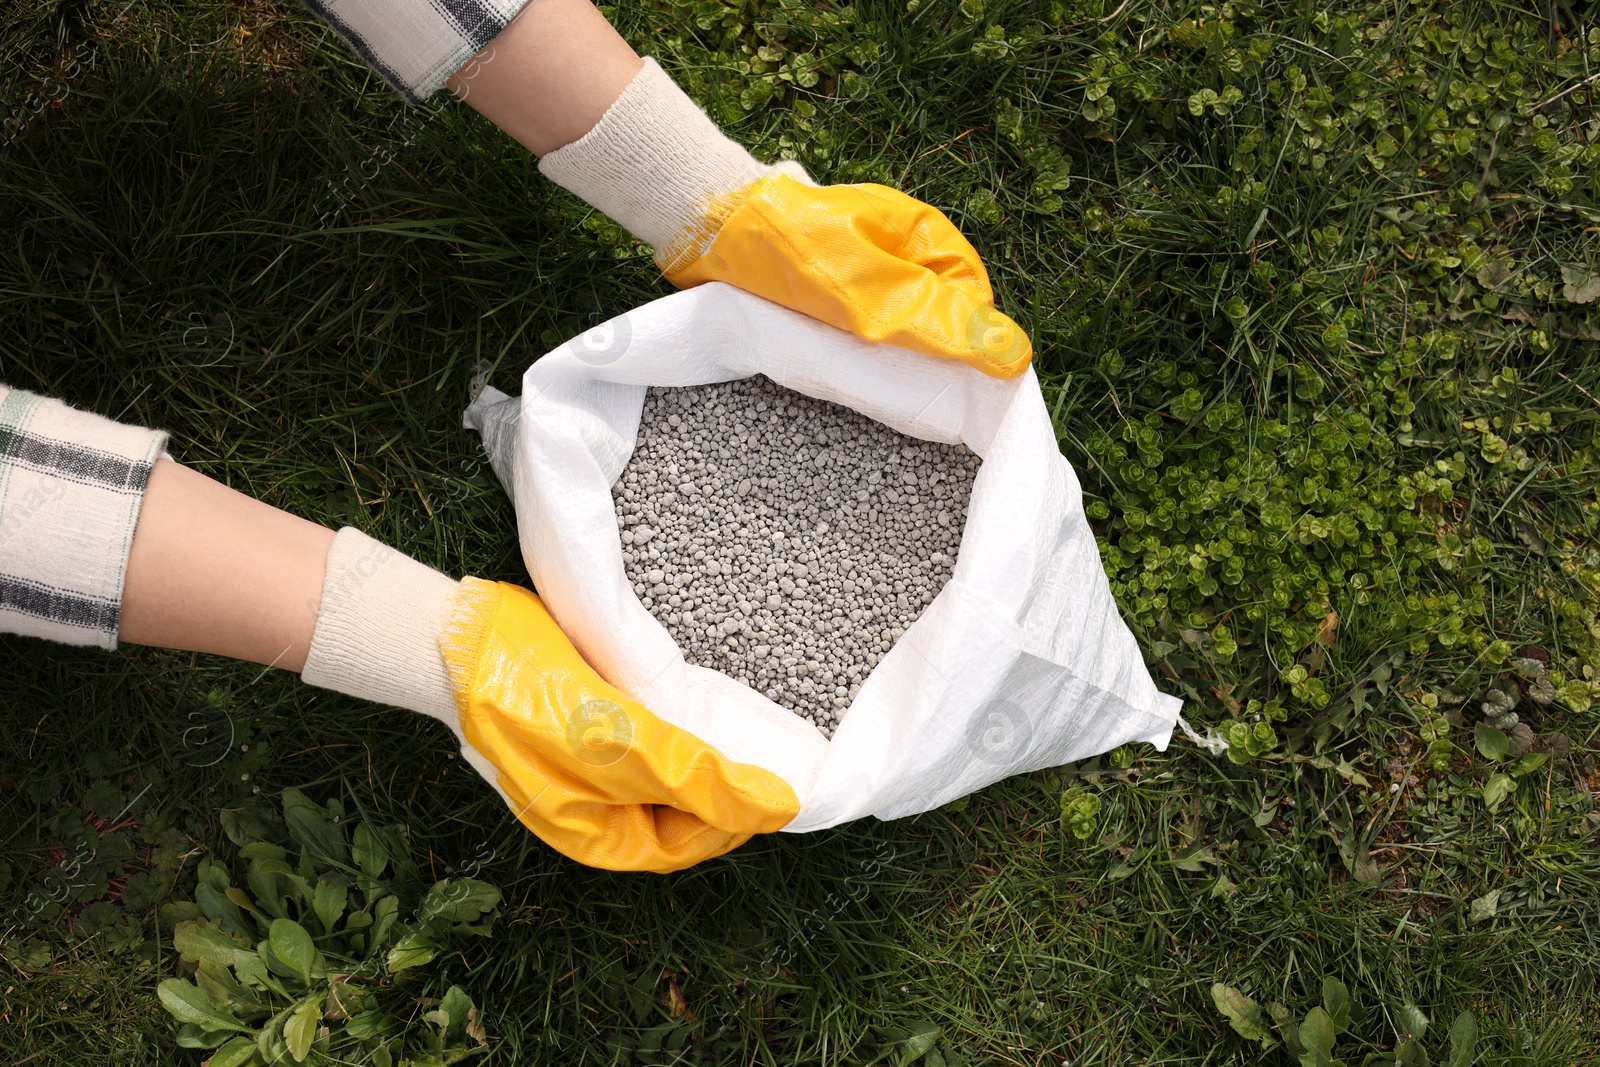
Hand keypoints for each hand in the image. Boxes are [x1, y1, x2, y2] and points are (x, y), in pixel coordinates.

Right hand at [436, 579, 799, 872]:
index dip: (738, 819)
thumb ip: (693, 780)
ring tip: (743, 723)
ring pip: (664, 770)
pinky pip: (644, 732)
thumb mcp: (618, 748)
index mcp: (598, 834)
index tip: (780, 787)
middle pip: (679, 810)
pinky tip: (695, 694)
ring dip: (703, 751)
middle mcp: (595, 807)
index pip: (688, 842)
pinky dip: (675, 720)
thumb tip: (772, 807)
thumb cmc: (528, 705)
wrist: (456, 642)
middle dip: (725, 787)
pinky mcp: (584, 720)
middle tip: (770, 751)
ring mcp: (586, 764)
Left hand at [661, 172, 1031, 378]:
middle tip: (874, 380)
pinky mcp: (835, 297)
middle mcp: (906, 256)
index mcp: (929, 238)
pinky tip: (824, 366)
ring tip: (843, 370)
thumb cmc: (785, 249)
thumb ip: (938, 323)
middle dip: (911, 362)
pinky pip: (860, 341)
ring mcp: (870, 276)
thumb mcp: (868, 293)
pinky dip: (846, 360)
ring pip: (898, 340)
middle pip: (936, 329)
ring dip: (876, 365)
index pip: (973, 312)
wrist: (703, 229)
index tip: (926, 383)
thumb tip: (1014, 356)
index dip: (956, 354)